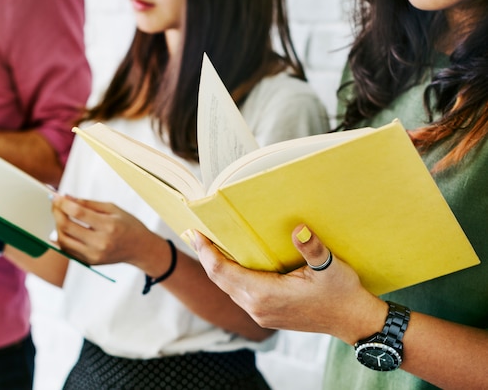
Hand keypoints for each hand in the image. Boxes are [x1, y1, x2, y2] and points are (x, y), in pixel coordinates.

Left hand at [51, 195, 169, 273]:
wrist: (140, 248)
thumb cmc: (129, 225)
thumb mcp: (113, 208)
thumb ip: (88, 203)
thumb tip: (67, 197)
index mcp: (108, 226)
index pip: (78, 213)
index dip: (63, 203)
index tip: (56, 197)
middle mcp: (100, 242)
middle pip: (67, 227)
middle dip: (57, 212)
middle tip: (55, 204)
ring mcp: (93, 255)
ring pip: (63, 240)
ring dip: (57, 226)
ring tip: (60, 216)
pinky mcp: (89, 262)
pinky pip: (68, 250)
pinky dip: (62, 238)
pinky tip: (64, 229)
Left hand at [187, 224, 386, 343]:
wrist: (353, 321)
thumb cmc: (343, 293)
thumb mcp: (331, 267)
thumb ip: (312, 248)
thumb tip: (299, 229)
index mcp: (265, 294)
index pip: (223, 272)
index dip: (207, 252)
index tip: (196, 233)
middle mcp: (257, 307)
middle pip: (219, 280)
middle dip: (206, 257)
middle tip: (196, 234)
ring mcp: (260, 313)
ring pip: (227, 288)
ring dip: (216, 268)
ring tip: (209, 246)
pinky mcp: (266, 314)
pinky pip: (238, 293)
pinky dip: (229, 277)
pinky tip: (232, 263)